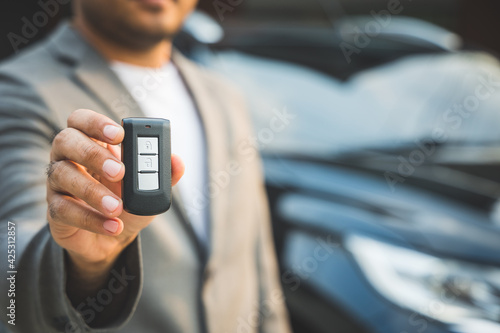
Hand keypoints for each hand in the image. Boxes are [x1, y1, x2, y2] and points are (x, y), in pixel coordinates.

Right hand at [46, 109, 183, 278]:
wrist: (112, 238)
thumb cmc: (128, 203)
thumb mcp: (149, 188)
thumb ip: (162, 174)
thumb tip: (177, 161)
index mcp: (91, 143)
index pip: (81, 120)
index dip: (96, 122)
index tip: (119, 134)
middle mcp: (68, 157)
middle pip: (66, 140)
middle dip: (93, 154)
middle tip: (119, 172)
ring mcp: (58, 183)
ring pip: (63, 175)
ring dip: (93, 191)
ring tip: (118, 207)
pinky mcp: (55, 210)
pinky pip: (63, 209)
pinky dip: (91, 219)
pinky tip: (113, 225)